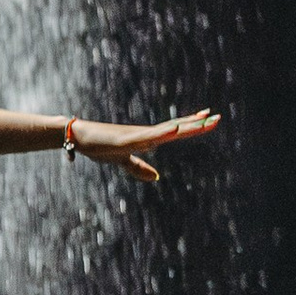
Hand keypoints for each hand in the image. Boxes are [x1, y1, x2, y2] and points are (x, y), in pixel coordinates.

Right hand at [73, 108, 219, 183]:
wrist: (78, 137)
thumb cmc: (98, 146)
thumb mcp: (121, 161)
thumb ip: (138, 168)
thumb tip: (156, 177)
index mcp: (146, 139)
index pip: (174, 130)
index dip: (191, 124)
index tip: (208, 118)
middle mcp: (145, 134)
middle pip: (176, 128)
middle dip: (197, 124)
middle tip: (217, 117)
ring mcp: (137, 135)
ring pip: (167, 131)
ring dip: (185, 127)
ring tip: (204, 122)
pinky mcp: (126, 140)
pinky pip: (149, 137)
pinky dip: (164, 133)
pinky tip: (176, 130)